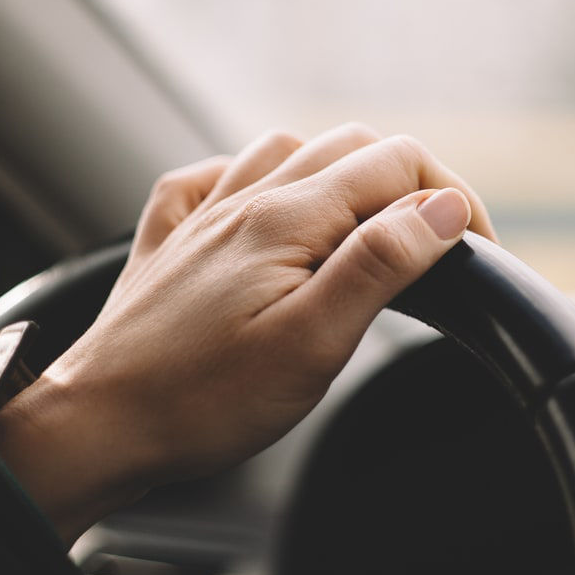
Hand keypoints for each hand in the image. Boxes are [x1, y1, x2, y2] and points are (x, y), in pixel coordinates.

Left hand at [0, 124, 495, 542]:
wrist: (96, 427)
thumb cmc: (202, 401)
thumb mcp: (312, 342)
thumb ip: (378, 264)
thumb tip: (439, 207)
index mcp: (286, 218)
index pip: (398, 164)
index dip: (454, 198)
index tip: (477, 251)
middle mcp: (243, 198)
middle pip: (352, 147)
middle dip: (412, 183)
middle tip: (438, 246)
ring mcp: (203, 215)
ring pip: (291, 150)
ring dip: (344, 174)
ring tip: (370, 227)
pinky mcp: (171, 240)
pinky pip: (220, 176)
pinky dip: (261, 180)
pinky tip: (267, 211)